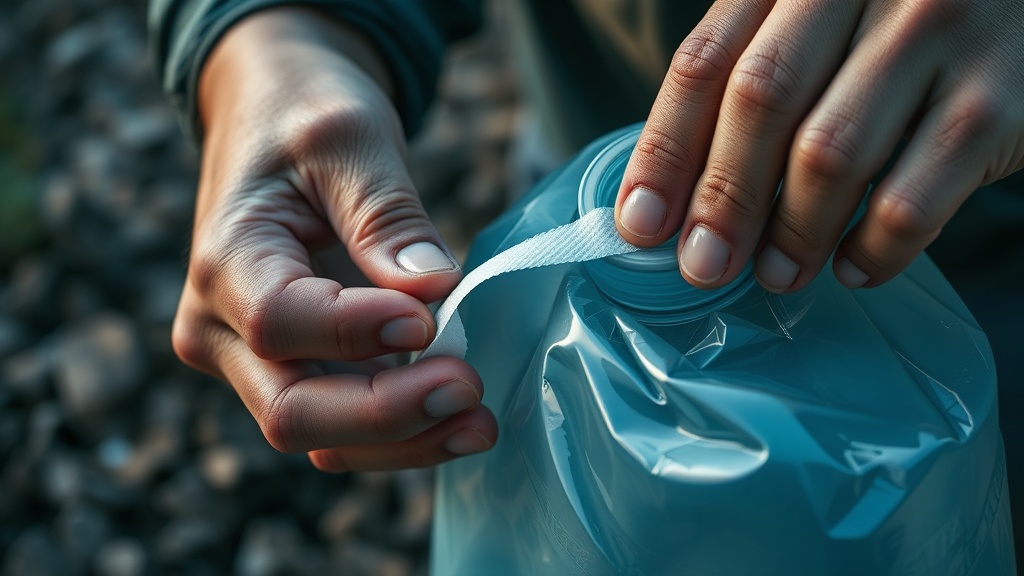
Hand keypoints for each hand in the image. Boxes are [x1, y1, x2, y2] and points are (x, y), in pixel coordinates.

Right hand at [172, 7, 496, 470]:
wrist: (274, 117)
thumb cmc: (301, 117)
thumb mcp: (348, 139)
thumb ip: (385, 217)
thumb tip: (433, 292)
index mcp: (224, 261)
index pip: (281, 322)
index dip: (356, 333)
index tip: (428, 316)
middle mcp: (220, 328)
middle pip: (292, 409)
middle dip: (387, 413)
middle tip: (468, 389)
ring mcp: (252, 359)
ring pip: (319, 434)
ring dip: (402, 440)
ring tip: (479, 423)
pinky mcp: (295, 370)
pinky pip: (341, 424)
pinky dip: (399, 431)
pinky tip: (455, 418)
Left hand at [616, 0, 1023, 291]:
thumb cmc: (898, 22)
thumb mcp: (818, 21)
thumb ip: (753, 76)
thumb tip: (674, 197)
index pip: (706, 63)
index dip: (664, 151)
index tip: (639, 225)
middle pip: (762, 102)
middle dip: (720, 198)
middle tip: (702, 265)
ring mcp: (937, 33)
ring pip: (831, 155)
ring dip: (791, 233)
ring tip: (774, 276)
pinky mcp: (1000, 99)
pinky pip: (913, 198)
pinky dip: (873, 249)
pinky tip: (853, 269)